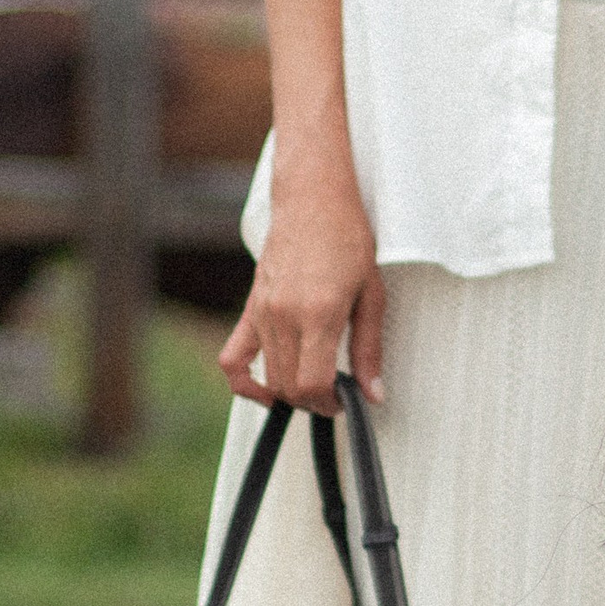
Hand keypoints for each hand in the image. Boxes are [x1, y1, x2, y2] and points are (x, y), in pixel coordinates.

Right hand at [219, 177, 386, 413]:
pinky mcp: (250, 308)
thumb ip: (369, 349)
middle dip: (313, 402)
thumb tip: (372, 393)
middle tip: (336, 394)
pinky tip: (265, 389)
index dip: (329, 405)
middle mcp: (284, 316)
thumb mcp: (372, 294)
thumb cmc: (347, 238)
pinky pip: (232, 359)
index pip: (311, 385)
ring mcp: (262, 313)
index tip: (345, 401)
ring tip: (315, 384)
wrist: (313, 200)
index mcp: (319, 314)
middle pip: (288, 387)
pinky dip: (244, 383)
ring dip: (291, 392)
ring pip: (268, 377)